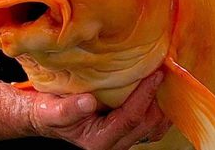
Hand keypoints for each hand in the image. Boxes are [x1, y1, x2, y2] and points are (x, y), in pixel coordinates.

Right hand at [28, 71, 170, 149]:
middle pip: (147, 124)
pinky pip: (150, 124)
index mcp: (99, 141)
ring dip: (162, 104)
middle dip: (158, 99)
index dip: (144, 96)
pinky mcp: (126, 130)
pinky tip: (158, 89)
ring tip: (166, 79)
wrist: (48, 116)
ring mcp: (122, 138)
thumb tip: (88, 102)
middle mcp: (114, 143)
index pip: (130, 119)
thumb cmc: (48, 112)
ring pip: (153, 127)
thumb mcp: (51, 110)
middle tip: (165, 72)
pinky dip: (157, 107)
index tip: (155, 75)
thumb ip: (68, 108)